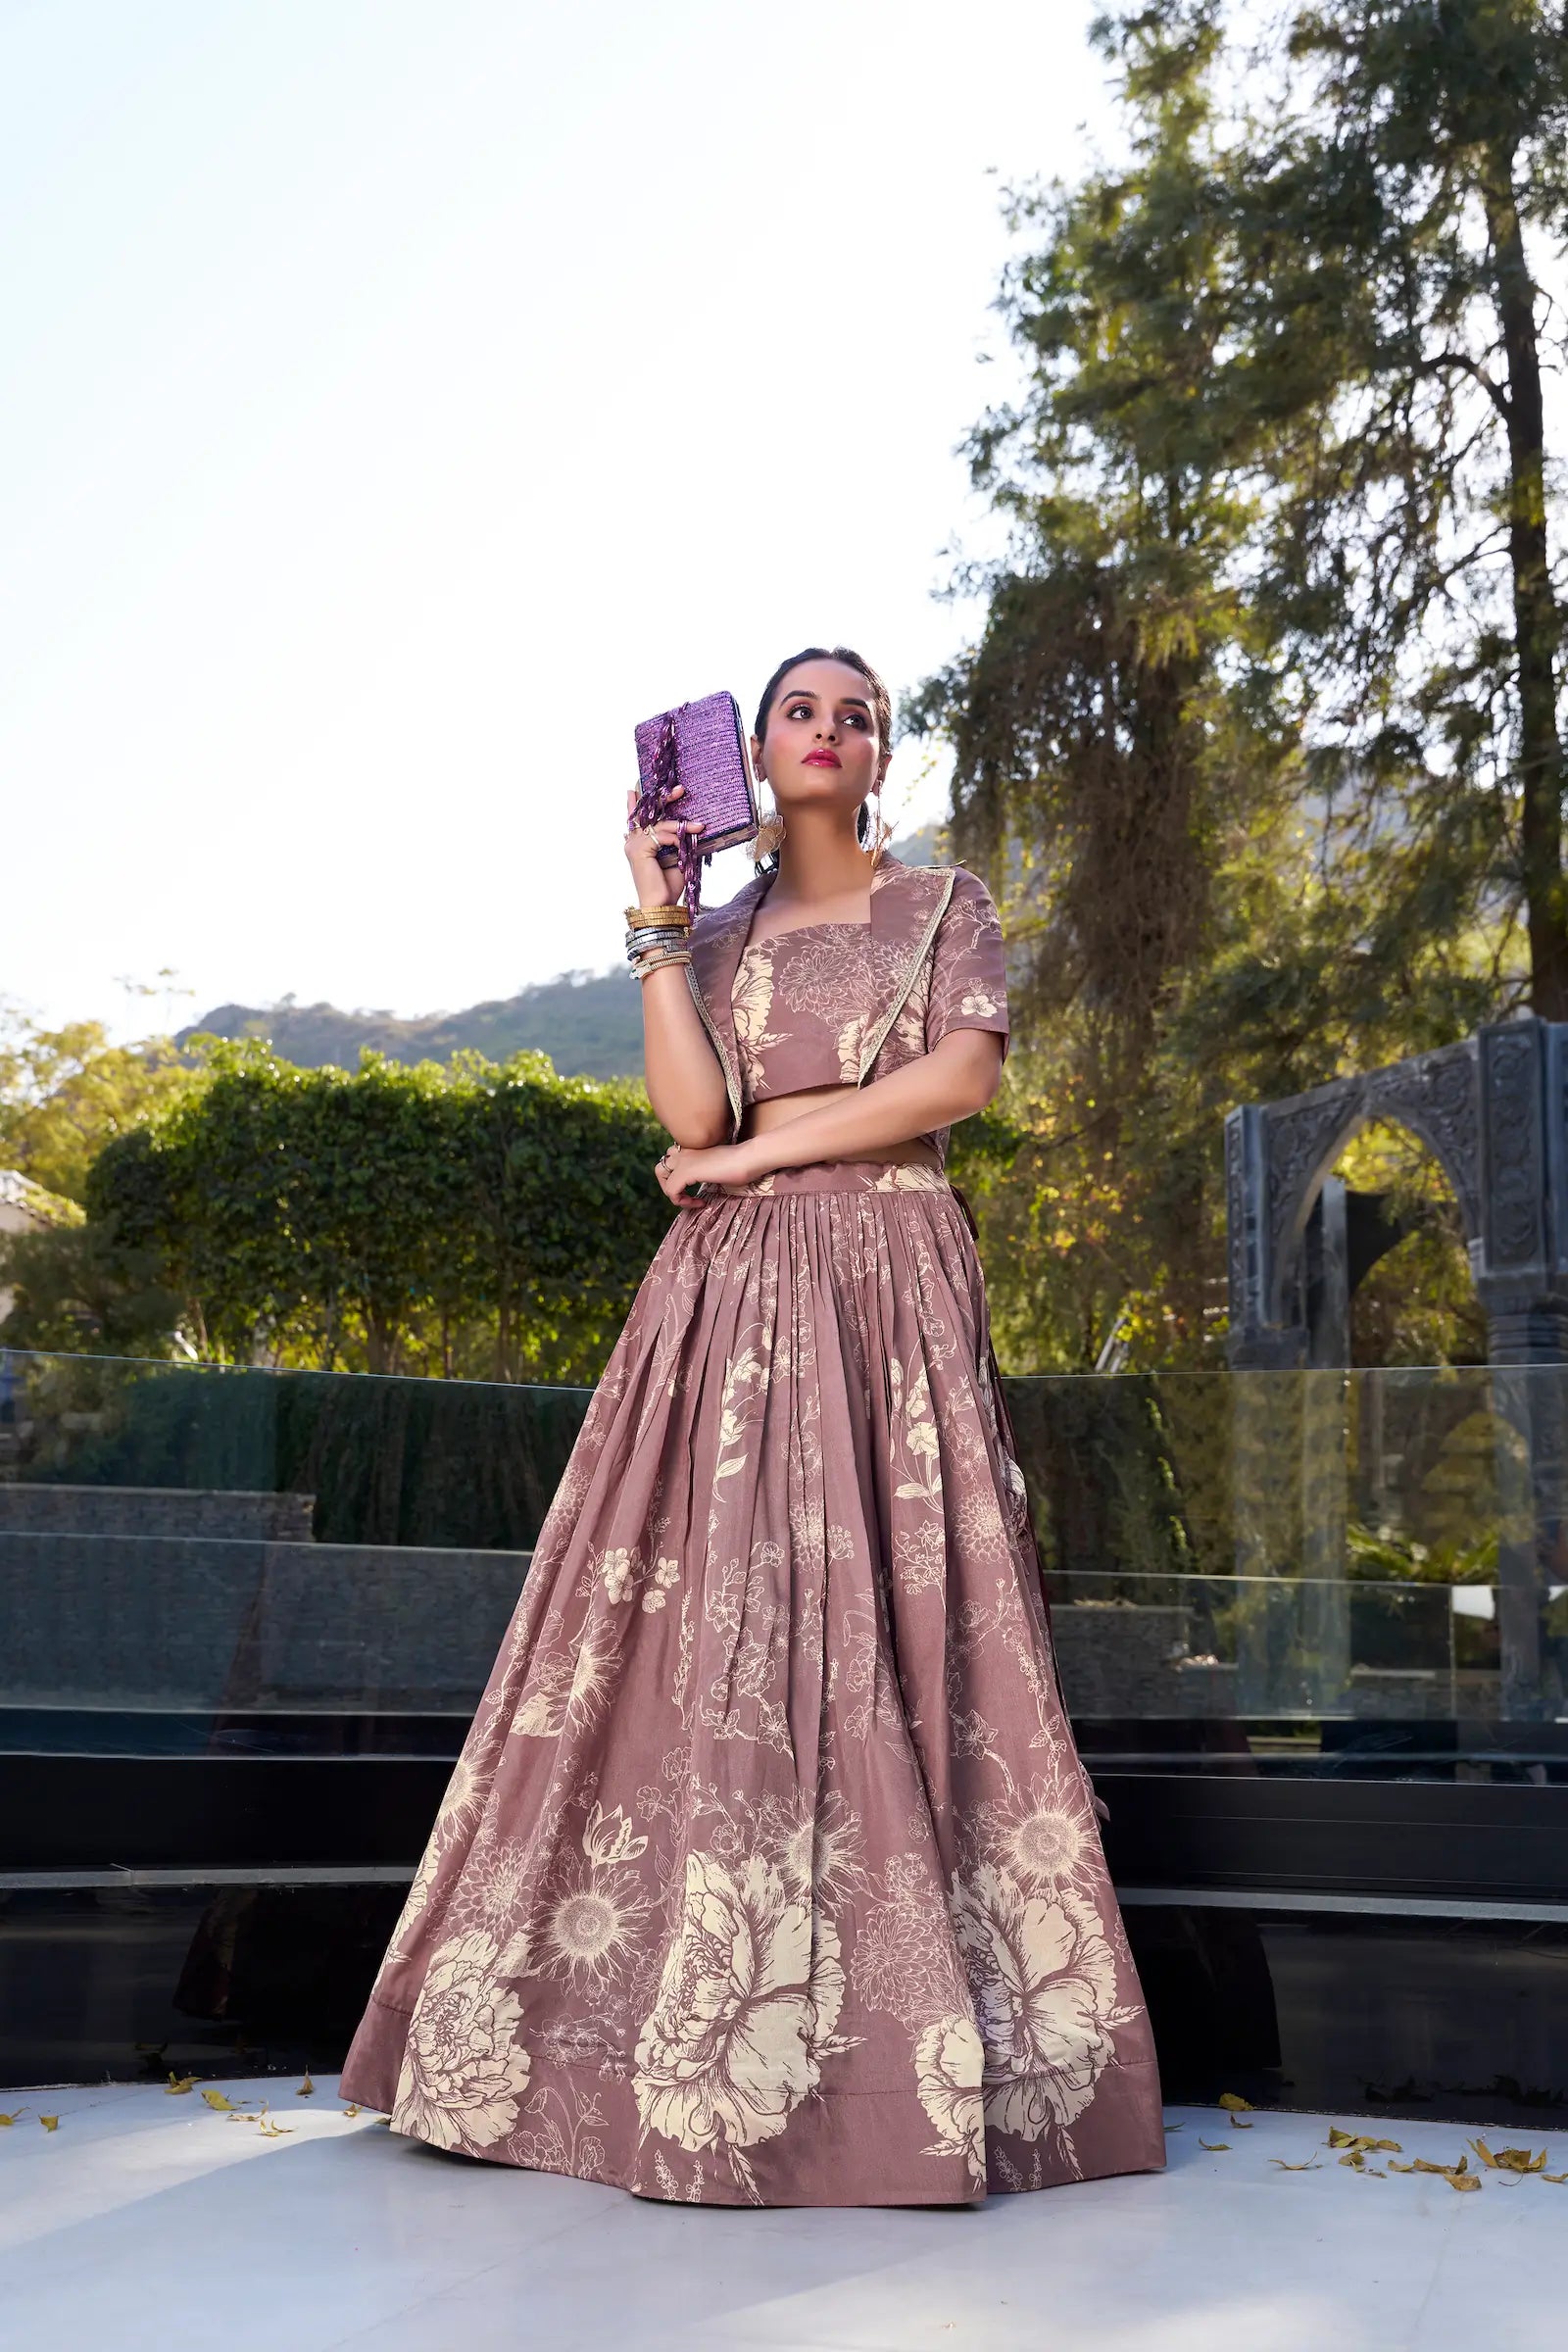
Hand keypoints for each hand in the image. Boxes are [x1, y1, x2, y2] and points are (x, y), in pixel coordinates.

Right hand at [624, 786, 702, 908]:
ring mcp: (633, 844)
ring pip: (659, 824)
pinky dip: (675, 838)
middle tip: (680, 789)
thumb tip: (693, 824)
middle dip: (662, 798)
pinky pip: (661, 835)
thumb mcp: (678, 857)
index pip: (636, 817)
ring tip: (699, 827)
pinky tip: (685, 845)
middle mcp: (632, 841)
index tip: (635, 786)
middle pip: (645, 812)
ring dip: (681, 824)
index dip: (636, 802)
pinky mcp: (638, 850)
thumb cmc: (668, 885)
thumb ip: (679, 840)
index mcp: (638, 842)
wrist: (661, 905)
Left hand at [654, 1140, 757, 1202]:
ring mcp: (684, 1159)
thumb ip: (707, 1170)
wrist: (749, 1158)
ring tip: (689, 1200)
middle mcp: (685, 1150)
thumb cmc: (743, 1163)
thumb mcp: (719, 1166)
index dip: (679, 1177)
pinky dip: (682, 1201)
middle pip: (661, 1166)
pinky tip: (700, 1203)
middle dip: (669, 1184)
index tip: (698, 1188)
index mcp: (693, 1146)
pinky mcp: (686, 1171)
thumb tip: (707, 1180)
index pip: (672, 1159)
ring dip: (672, 1192)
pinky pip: (671, 1191)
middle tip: (686, 1195)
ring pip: (661, 1174)